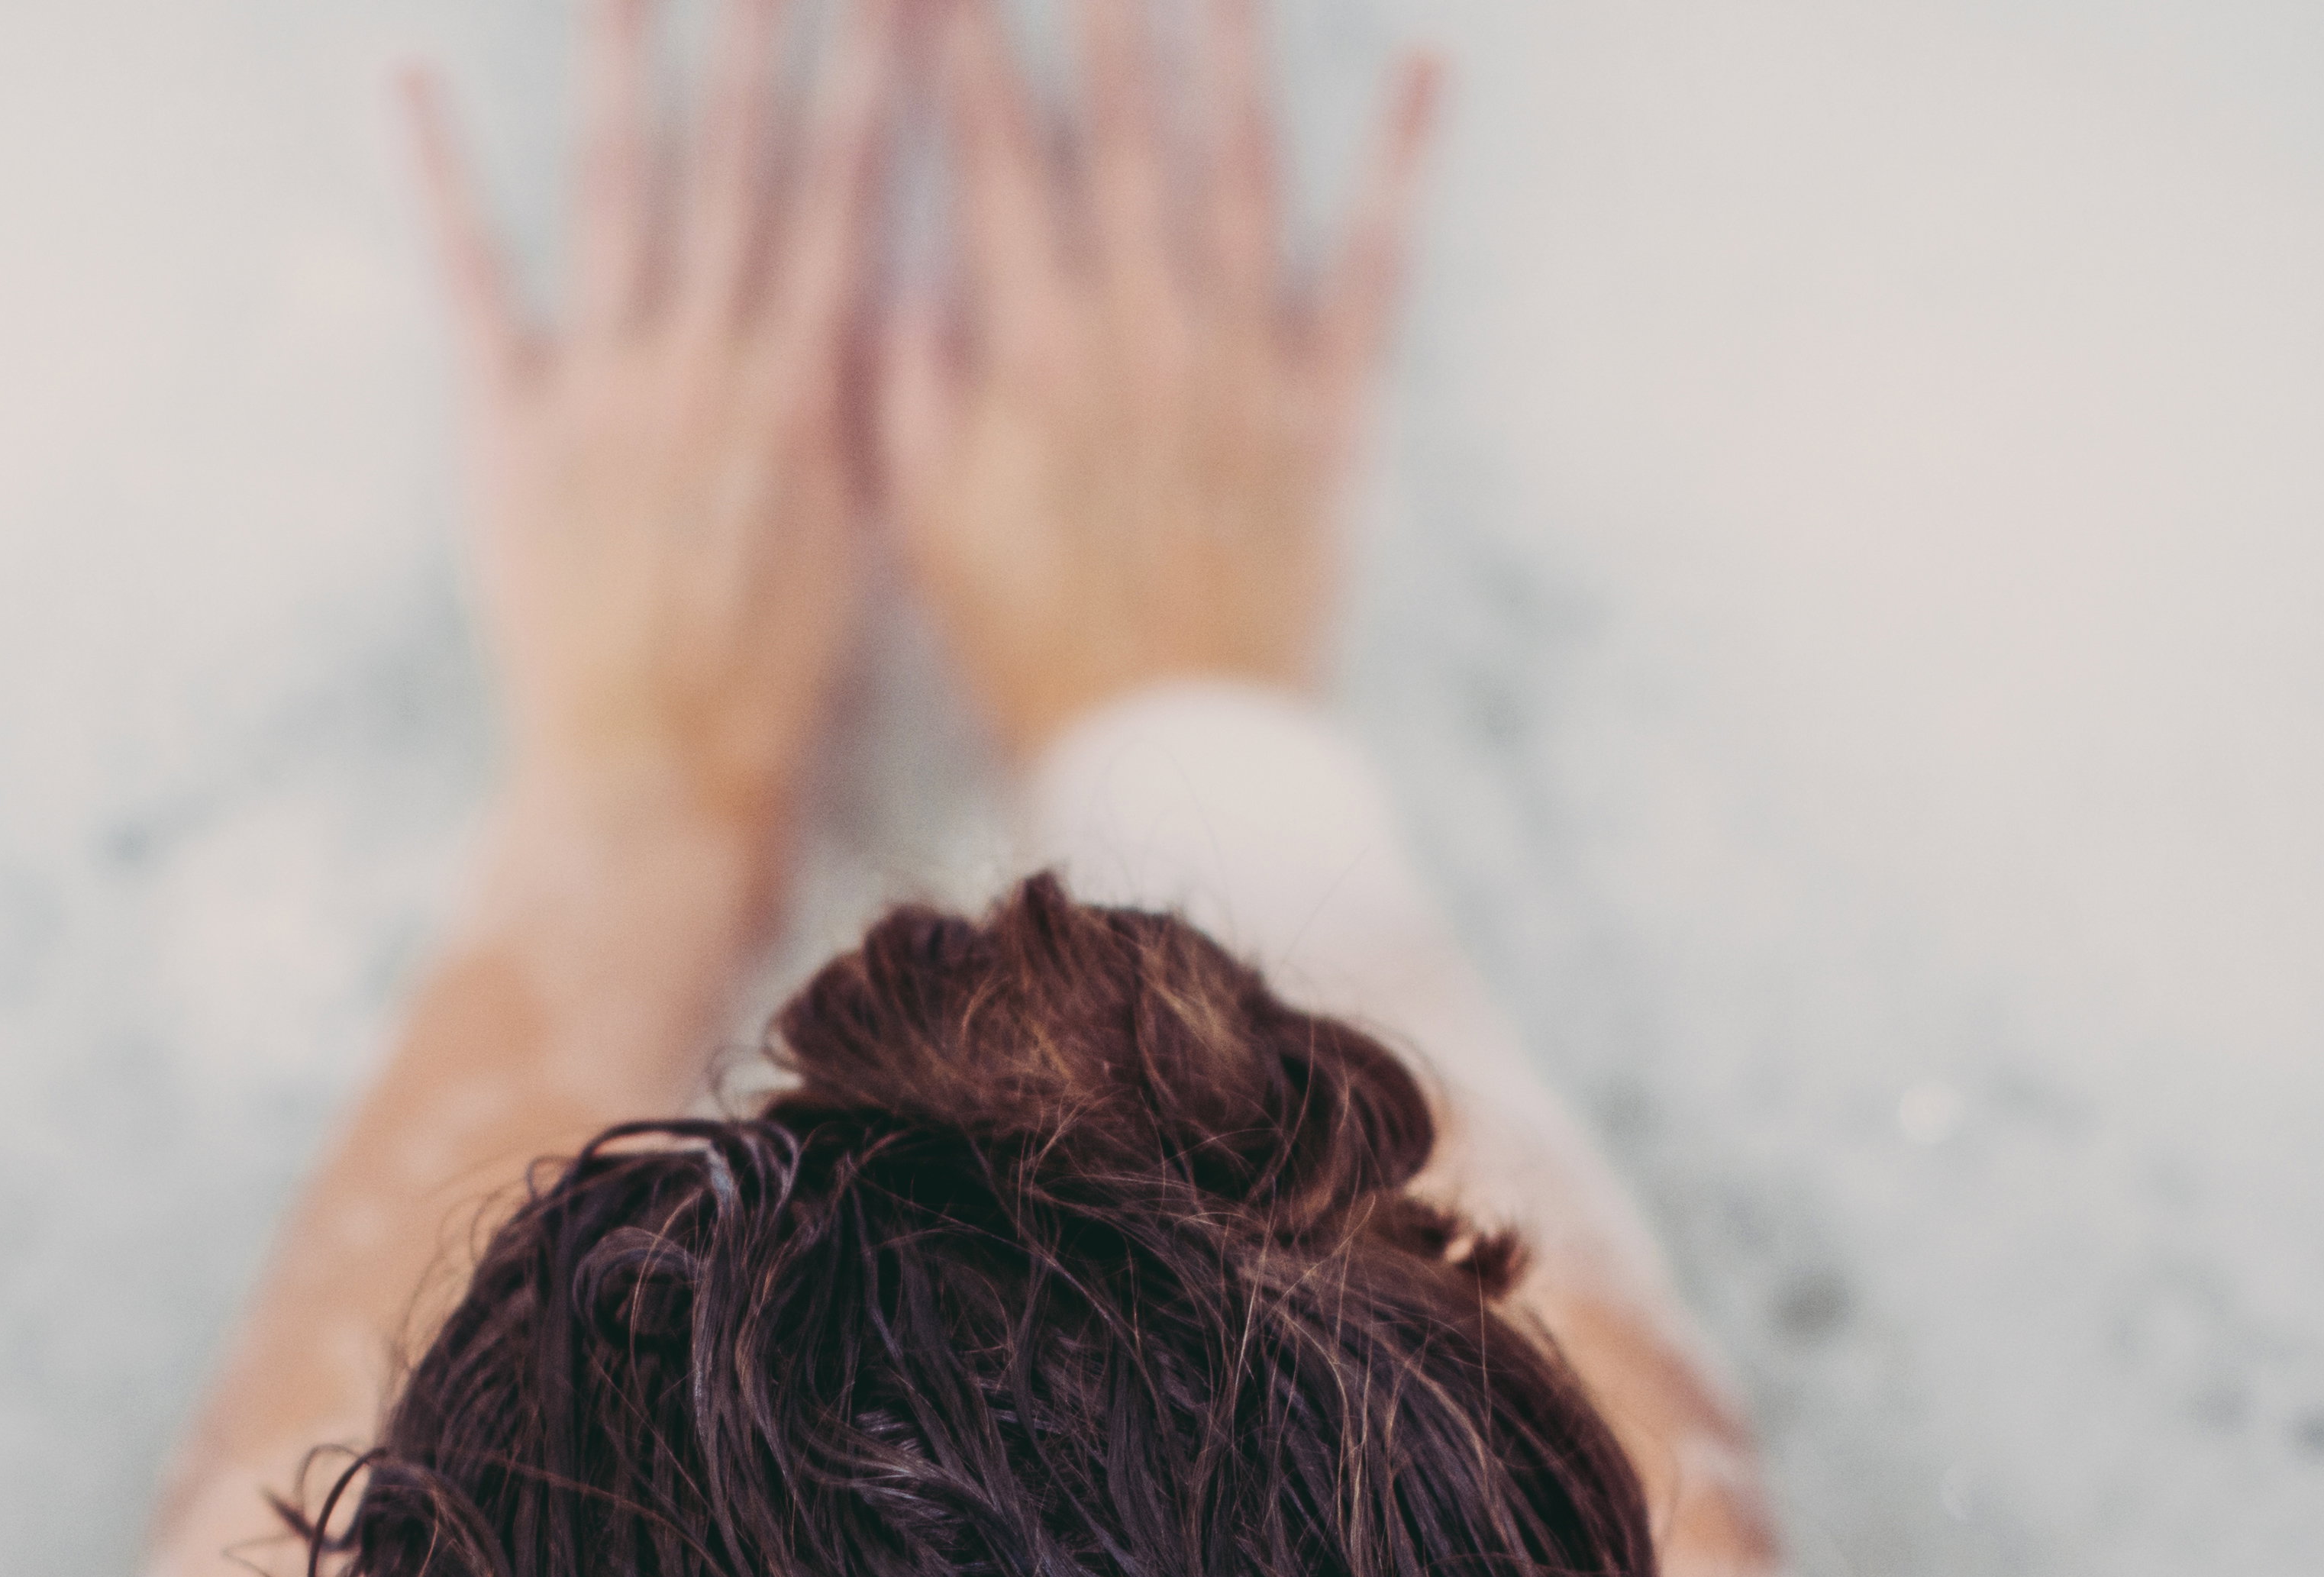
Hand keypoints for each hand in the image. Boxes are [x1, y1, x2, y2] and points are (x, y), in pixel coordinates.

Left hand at [410, 0, 903, 859]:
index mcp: (807, 386)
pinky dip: (442, 180)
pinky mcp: (509, 431)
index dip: (875, 67)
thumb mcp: (867, 539)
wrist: (661, 792)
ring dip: (624, 59)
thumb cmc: (777, 692)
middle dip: (765, 26)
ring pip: (622, 186)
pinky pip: (472, 284)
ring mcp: (606, 389)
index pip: (852, 184)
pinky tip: (412, 85)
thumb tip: (904, 282)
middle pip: (742, 151)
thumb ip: (876, 405)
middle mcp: (711, 361)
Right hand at [880, 0, 1434, 758]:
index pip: (988, 155)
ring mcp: (1244, 358)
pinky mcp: (1327, 402)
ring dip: (1231, 41)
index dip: (960, 46)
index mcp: (1033, 350)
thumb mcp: (925, 525)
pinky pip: (1372, 262)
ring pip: (1239, 159)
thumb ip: (903, 391)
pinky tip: (1428, 65)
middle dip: (1099, 10)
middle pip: (1119, 123)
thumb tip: (896, 271)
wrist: (1173, 755)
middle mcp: (1143, 328)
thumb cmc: (1031, 647)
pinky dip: (1401, 161)